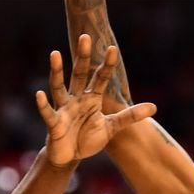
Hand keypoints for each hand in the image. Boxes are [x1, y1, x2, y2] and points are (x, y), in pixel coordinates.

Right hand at [37, 33, 156, 166]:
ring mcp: (64, 109)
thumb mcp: (112, 127)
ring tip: (55, 54)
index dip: (106, 65)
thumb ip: (130, 116)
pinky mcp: (54, 123)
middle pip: (79, 74)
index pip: (100, 78)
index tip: (112, 49)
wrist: (71, 156)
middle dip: (82, 57)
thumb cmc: (89, 138)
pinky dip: (43, 105)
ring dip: (57, 71)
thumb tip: (154, 107)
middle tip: (85, 36)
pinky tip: (39, 94)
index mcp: (91, 98)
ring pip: (59, 87)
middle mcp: (76, 99)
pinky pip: (48, 112)